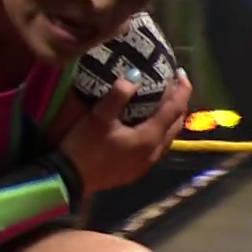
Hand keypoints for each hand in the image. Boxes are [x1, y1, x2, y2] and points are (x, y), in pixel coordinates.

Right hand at [57, 72, 189, 193]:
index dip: (181, 89)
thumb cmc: (85, 146)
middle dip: (179, 103)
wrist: (70, 179)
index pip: (174, 109)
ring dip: (170, 118)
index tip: (181, 71)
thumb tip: (135, 74)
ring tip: (164, 102)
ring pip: (168, 137)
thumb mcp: (99, 117)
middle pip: (176, 124)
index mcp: (149, 138)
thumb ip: (118, 95)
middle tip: (174, 85)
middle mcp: (154, 152)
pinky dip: (160, 131)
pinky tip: (148, 125)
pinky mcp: (137, 170)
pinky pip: (158, 147)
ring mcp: (147, 164)